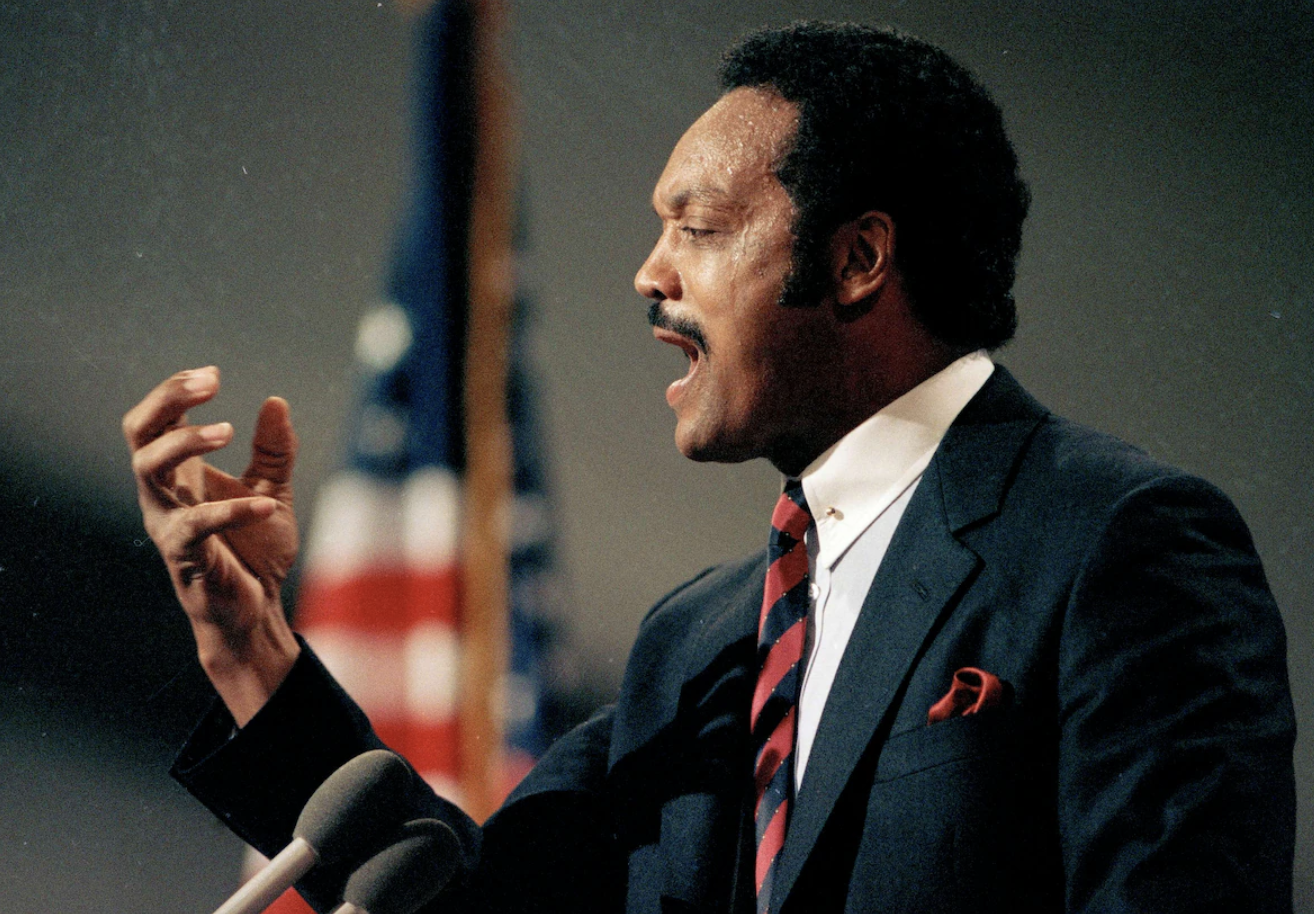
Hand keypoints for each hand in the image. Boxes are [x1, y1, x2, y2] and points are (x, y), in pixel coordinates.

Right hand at [123, 366, 300, 723]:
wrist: (255, 611)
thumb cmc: (255, 552)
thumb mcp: (273, 490)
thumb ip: (274, 451)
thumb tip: (275, 401)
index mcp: (182, 474)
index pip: (158, 418)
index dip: (177, 390)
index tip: (213, 374)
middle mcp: (165, 493)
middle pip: (138, 431)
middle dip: (167, 399)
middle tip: (209, 383)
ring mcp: (167, 522)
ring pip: (147, 467)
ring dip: (185, 441)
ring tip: (228, 430)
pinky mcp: (183, 556)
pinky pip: (195, 525)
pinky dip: (232, 510)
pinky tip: (268, 505)